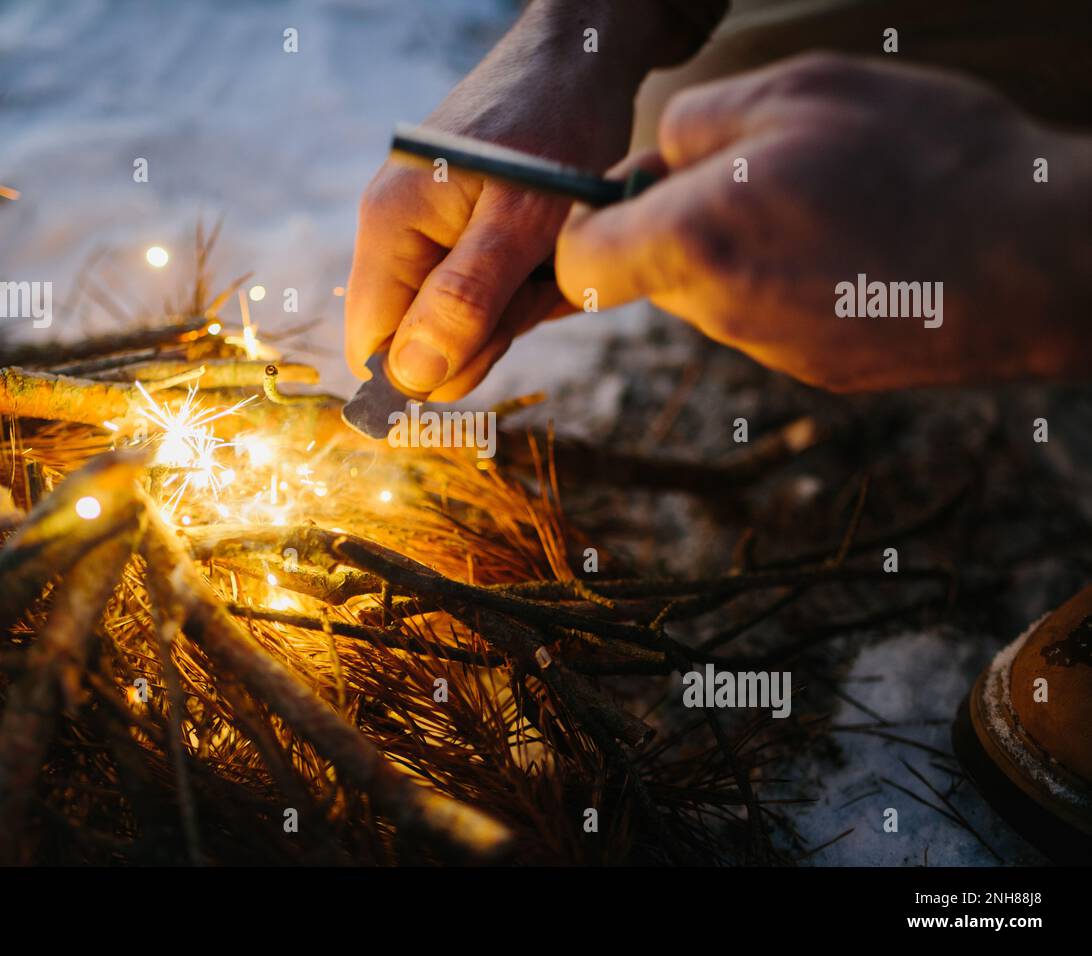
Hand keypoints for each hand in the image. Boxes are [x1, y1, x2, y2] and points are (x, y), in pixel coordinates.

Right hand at [345, 0, 726, 400]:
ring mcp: (425, 235)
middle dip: (490, 332)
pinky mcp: (457, 235)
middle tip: (539, 279)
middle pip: (421, 344)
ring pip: (459, 324)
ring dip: (517, 308)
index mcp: (389, 228)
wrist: (579, 59)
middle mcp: (394, 235)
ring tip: (552, 255)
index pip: (371, 348)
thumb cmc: (554, 127)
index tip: (499, 334)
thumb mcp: (522, 221)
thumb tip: (410, 378)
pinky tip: (550, 254)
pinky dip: (525, 288)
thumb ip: (465, 300)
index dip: (431, 369)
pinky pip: (483, 295)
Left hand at [556, 53, 1091, 390]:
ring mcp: (771, 352)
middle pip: (650, 274)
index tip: (630, 185)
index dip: (586, 223)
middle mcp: (721, 314)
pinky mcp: (819, 371)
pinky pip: (771, 316)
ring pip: (714, 292)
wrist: (1041, 259)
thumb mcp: (799, 91)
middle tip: (758, 169)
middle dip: (677, 222)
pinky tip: (859, 245)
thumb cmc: (924, 157)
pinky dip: (792, 279)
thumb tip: (655, 159)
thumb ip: (695, 123)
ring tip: (826, 203)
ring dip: (741, 246)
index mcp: (695, 244)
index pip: (580, 266)